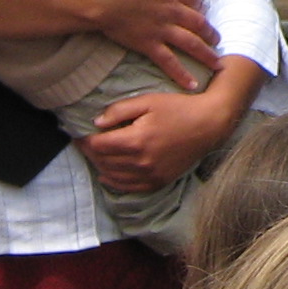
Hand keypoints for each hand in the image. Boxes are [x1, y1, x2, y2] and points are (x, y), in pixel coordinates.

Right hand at [61, 0, 219, 90]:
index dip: (198, 5)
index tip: (203, 11)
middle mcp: (172, 10)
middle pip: (197, 22)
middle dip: (209, 31)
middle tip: (218, 39)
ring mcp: (162, 29)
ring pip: (191, 43)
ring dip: (206, 54)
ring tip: (216, 63)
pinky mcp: (149, 44)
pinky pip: (169, 62)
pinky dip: (181, 74)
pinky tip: (192, 84)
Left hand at [78, 78, 242, 191]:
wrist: (208, 124)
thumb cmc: (178, 108)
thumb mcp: (148, 101)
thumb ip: (119, 110)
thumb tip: (96, 123)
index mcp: (136, 140)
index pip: (98, 145)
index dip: (85, 139)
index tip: (79, 133)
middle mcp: (141, 162)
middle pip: (103, 161)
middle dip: (90, 152)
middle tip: (84, 143)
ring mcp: (150, 175)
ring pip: (113, 176)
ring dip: (100, 166)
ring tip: (95, 155)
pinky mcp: (158, 181)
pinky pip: (129, 187)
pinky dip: (114, 182)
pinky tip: (107, 175)